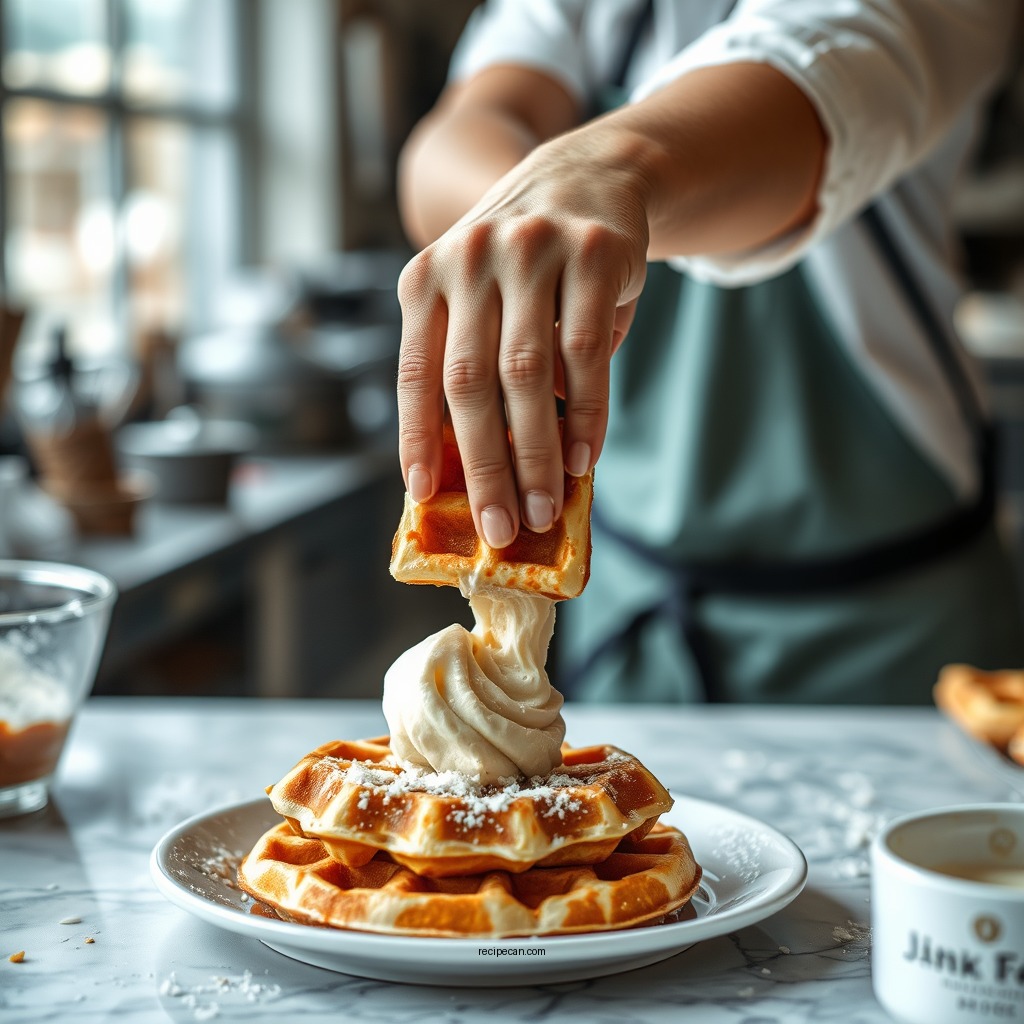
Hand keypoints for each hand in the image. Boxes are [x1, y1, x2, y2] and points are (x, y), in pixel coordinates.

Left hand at [396, 124, 650, 547]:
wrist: (587, 176)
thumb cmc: (524, 269)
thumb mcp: (480, 300)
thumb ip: (473, 367)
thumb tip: (483, 471)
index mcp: (426, 278)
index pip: (417, 373)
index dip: (416, 438)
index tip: (420, 496)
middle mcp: (471, 258)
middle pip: (470, 384)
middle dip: (484, 467)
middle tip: (500, 528)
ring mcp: (531, 250)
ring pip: (527, 374)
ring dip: (537, 453)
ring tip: (544, 508)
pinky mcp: (593, 252)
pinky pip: (586, 351)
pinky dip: (585, 414)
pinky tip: (584, 458)